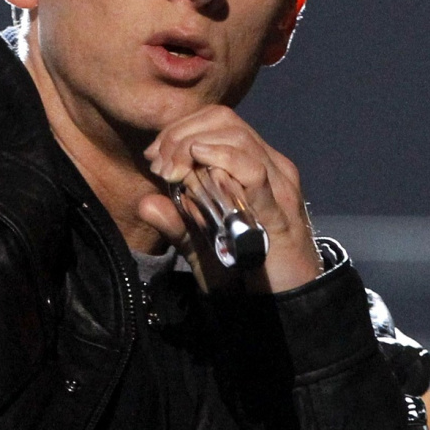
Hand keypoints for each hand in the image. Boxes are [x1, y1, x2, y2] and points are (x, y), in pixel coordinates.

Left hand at [137, 106, 322, 293]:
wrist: (284, 308)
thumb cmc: (248, 275)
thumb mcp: (203, 246)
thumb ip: (177, 223)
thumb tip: (145, 203)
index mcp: (257, 166)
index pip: (218, 122)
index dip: (181, 129)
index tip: (154, 156)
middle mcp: (272, 167)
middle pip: (224, 121)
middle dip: (182, 134)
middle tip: (159, 163)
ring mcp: (279, 186)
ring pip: (237, 137)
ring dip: (194, 145)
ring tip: (173, 169)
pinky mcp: (279, 210)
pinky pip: (253, 171)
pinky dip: (222, 160)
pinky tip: (199, 166)